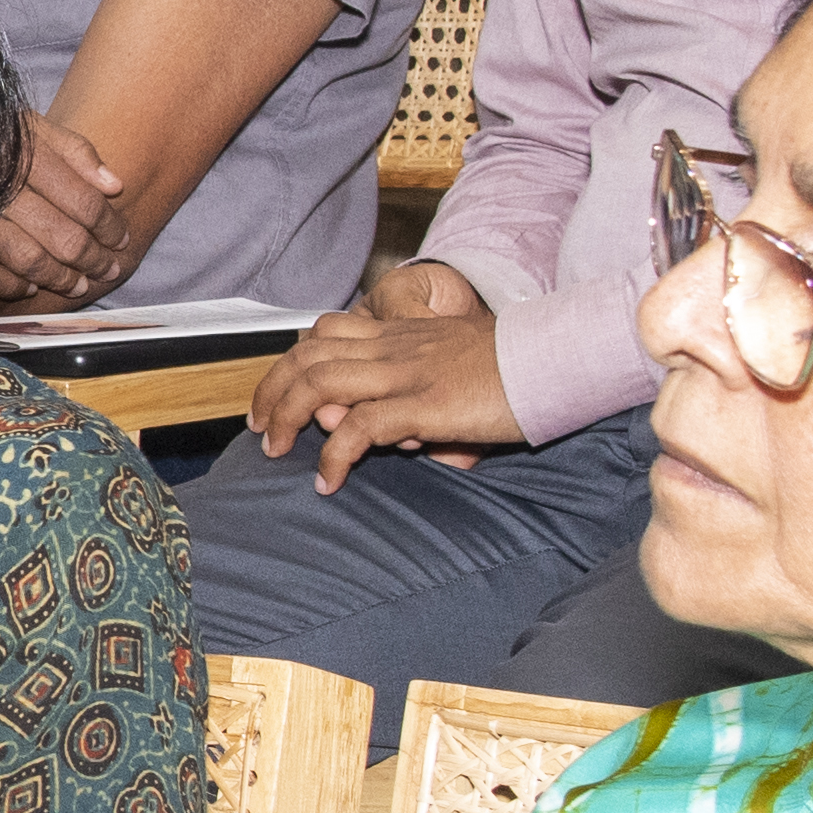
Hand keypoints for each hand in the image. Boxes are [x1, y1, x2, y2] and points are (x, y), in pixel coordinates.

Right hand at [0, 112, 141, 310]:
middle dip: (91, 258)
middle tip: (108, 269)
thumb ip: (75, 150)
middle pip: (61, 235)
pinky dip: (9, 286)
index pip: (83, 200)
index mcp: (24, 153)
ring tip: (77, 285)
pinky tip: (30, 288)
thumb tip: (114, 186)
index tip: (122, 238)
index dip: (108, 225)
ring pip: (27, 259)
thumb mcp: (31, 125)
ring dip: (58, 278)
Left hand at [241, 283, 512, 491]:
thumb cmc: (512, 368)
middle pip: (307, 355)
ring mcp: (407, 372)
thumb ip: (416, 386)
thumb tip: (392, 432)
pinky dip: (335, 456)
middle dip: (271, 390)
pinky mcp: (425, 403)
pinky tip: (328, 480)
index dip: (291, 360)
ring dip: (286, 418)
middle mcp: (395, 346)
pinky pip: (362, 427)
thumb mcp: (454, 364)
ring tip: (274, 449)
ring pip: (320, 384)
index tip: (276, 392)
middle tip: (258, 427)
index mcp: (402, 332)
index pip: (325, 332)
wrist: (554, 359)